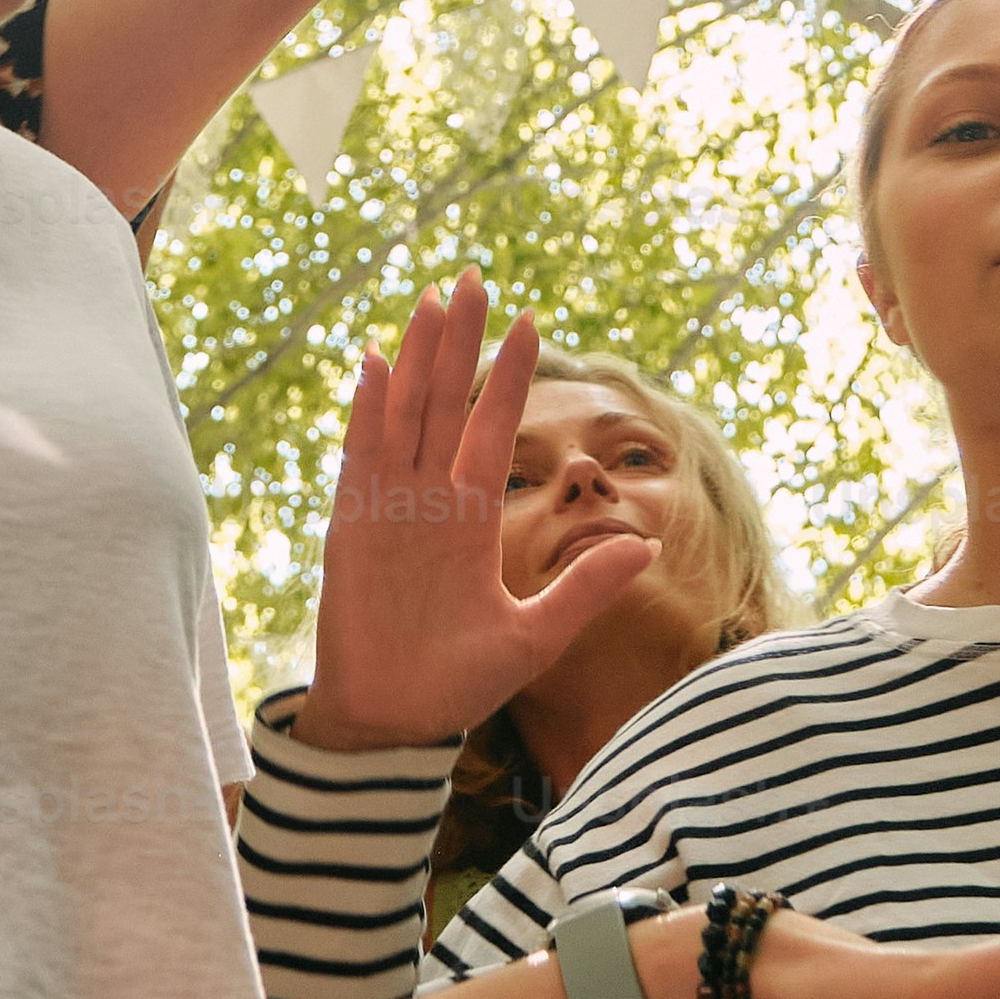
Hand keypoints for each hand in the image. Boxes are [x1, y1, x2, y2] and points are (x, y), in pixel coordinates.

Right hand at [297, 275, 651, 755]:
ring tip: (430, 298)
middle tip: (472, 275)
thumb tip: (648, 545)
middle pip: (446, 402)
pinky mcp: (351, 527)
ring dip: (416, 356)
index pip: (494, 429)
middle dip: (459, 339)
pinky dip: (365, 410)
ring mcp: (388, 509)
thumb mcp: (536, 636)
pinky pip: (360, 456)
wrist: (394, 723)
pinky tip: (373, 362)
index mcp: (470, 520)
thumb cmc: (459, 683)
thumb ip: (585, 589)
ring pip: (405, 414)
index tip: (531, 320)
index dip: (510, 377)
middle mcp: (429, 501)